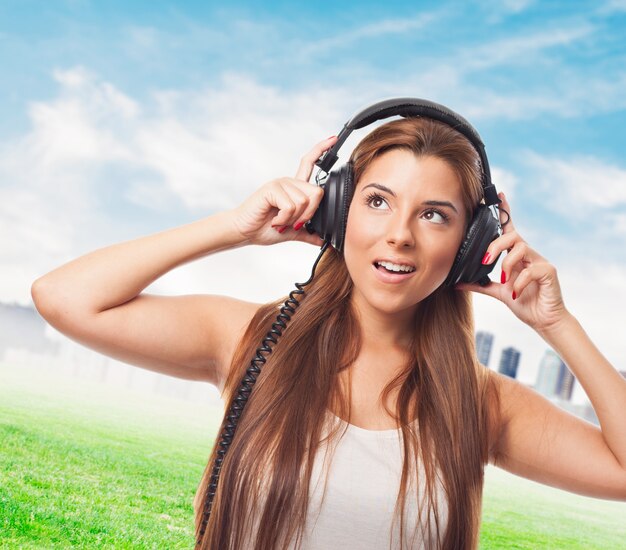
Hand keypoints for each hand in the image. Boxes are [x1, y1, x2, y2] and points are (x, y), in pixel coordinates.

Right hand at [228, 136, 336, 246]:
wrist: (245, 232)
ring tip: (280, 222)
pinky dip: (284, 219)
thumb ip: (308, 233)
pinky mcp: (272, 189)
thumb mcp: (292, 232)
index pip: (309, 163)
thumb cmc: (265, 229)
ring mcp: (280, 183)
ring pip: (304, 202)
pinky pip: (290, 206)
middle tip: (294, 224)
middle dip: (309, 214)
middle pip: (316, 192)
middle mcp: (289, 182)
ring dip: (293, 219)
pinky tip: (275, 221)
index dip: (322, 150)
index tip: (333, 138)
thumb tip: (324, 240)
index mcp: (295, 188)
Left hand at [455, 192, 569, 333]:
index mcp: (516, 256)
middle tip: (485, 260)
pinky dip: (519, 282)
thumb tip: (457, 282)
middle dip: (496, 245)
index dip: (505, 212)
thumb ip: (480, 284)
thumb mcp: (497, 292)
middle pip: (512, 236)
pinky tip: (515, 292)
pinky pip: (532, 269)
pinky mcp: (549, 272)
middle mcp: (528, 254)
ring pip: (521, 247)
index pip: (510, 229)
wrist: (545, 320)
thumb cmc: (525, 302)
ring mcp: (540, 261)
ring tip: (503, 279)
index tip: (498, 195)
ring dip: (507, 263)